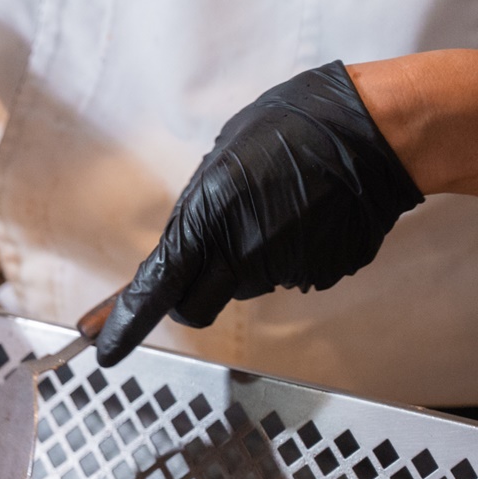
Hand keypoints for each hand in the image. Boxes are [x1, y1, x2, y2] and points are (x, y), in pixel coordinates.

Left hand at [96, 61, 423, 365]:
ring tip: (278, 208)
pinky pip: (289, 275)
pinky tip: (308, 216)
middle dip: (189, 294)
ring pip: (246, 285)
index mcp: (207, 221)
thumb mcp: (221, 159)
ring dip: (249, 260)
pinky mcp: (320, 276)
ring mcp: (284, 270)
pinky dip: (291, 254)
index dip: (123, 324)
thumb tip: (186, 241)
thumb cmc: (292, 127)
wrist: (374, 131)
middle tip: (210, 253)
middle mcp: (242, 255)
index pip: (154, 288)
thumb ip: (198, 210)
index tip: (102, 351)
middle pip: (195, 307)